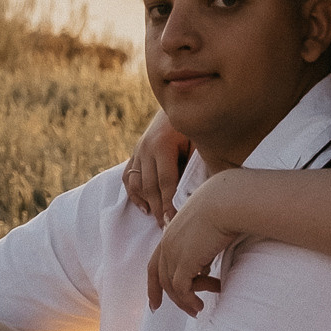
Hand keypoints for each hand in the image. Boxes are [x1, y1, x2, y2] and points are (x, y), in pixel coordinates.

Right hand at [122, 111, 189, 225]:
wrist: (180, 102)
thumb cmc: (196, 125)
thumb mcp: (200, 141)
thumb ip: (200, 163)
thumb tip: (203, 192)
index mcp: (162, 144)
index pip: (165, 181)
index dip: (169, 203)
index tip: (174, 221)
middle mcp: (146, 147)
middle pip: (149, 186)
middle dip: (158, 209)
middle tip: (166, 228)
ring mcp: (138, 149)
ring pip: (136, 183)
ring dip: (145, 203)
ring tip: (157, 219)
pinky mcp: (135, 152)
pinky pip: (128, 176)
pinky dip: (133, 193)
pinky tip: (143, 206)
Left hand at [145, 182, 234, 318]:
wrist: (228, 202)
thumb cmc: (225, 207)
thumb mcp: (207, 226)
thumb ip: (200, 245)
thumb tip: (202, 268)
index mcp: (171, 231)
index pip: (156, 263)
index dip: (154, 284)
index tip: (155, 303)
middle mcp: (167, 243)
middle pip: (161, 277)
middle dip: (172, 297)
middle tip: (190, 310)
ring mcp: (173, 253)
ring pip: (172, 286)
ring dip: (186, 300)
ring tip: (199, 309)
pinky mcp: (183, 263)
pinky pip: (182, 289)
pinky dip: (190, 300)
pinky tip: (201, 305)